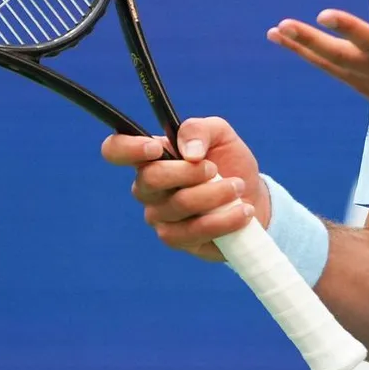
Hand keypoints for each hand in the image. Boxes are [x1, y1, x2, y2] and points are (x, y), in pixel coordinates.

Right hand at [102, 116, 268, 261]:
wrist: (252, 196)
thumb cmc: (229, 162)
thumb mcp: (220, 134)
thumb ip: (199, 129)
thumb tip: (189, 152)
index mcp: (151, 157)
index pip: (116, 149)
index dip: (127, 148)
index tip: (156, 148)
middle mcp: (148, 187)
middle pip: (150, 179)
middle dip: (189, 172)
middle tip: (215, 169)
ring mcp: (159, 216)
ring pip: (178, 205)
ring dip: (215, 194)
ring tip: (238, 187)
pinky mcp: (178, 239)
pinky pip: (193, 232)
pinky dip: (223, 220)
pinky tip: (242, 212)